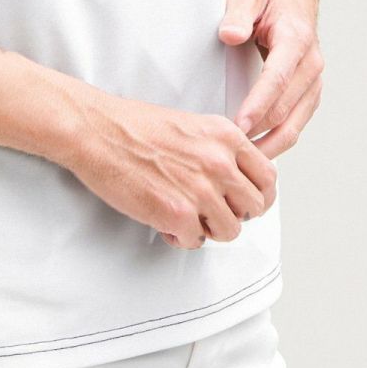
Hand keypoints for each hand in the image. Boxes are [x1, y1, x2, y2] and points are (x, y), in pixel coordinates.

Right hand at [66, 89, 277, 248]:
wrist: (98, 131)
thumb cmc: (135, 126)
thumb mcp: (193, 125)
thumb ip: (221, 149)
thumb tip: (239, 179)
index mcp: (226, 136)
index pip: (268, 178)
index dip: (258, 195)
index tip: (245, 201)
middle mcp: (219, 162)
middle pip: (255, 208)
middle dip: (234, 213)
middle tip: (211, 211)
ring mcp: (200, 190)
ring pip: (230, 230)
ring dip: (208, 229)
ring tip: (185, 215)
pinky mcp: (177, 214)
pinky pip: (196, 242)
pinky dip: (181, 237)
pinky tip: (165, 220)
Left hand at [219, 0, 323, 160]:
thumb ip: (237, 13)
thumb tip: (230, 35)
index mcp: (296, 39)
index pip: (276, 79)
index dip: (258, 105)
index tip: (239, 125)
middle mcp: (311, 63)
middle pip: (287, 108)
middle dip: (261, 133)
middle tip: (233, 152)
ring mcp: (314, 80)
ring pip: (296, 123)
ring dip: (272, 144)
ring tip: (245, 162)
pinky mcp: (310, 91)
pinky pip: (297, 122)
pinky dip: (280, 138)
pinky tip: (260, 150)